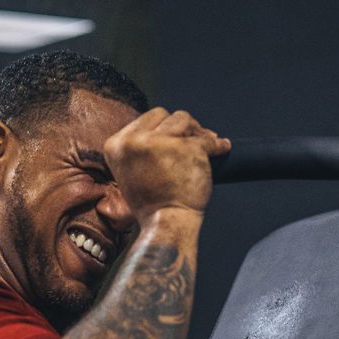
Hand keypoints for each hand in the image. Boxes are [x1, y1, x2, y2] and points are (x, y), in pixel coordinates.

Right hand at [104, 107, 229, 223]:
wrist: (166, 223)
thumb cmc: (151, 203)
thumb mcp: (130, 171)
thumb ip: (140, 148)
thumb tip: (165, 128)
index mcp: (117, 144)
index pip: (146, 119)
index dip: (163, 127)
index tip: (173, 138)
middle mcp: (136, 140)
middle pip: (165, 115)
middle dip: (180, 127)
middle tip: (190, 142)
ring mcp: (163, 142)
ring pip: (186, 120)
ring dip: (197, 133)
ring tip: (203, 148)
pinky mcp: (188, 149)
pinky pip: (207, 139)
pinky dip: (217, 145)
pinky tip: (221, 149)